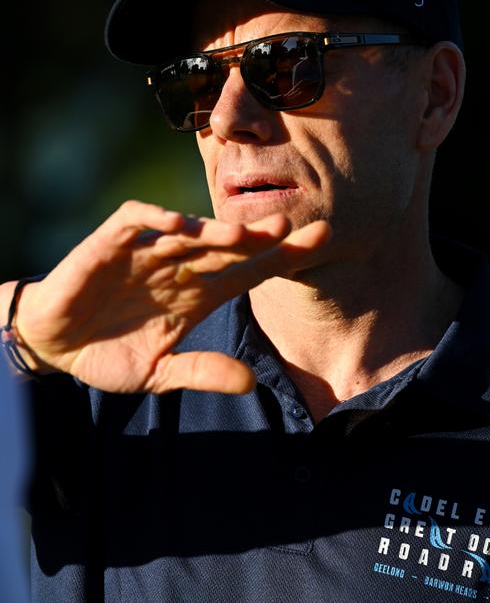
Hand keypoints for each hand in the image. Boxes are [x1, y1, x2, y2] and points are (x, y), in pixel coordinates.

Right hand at [4, 200, 330, 393]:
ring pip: (188, 232)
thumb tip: (250, 383)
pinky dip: (155, 220)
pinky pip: (135, 222)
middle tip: (293, 229)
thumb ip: (201, 372)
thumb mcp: (159, 373)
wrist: (53, 346)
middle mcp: (180, 267)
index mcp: (198, 294)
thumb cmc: (109, 353)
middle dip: (260, 238)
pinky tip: (179, 224)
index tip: (322, 239)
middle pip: (228, 246)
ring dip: (213, 232)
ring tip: (242, 236)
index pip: (250, 270)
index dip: (285, 255)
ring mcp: (147, 254)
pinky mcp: (110, 245)